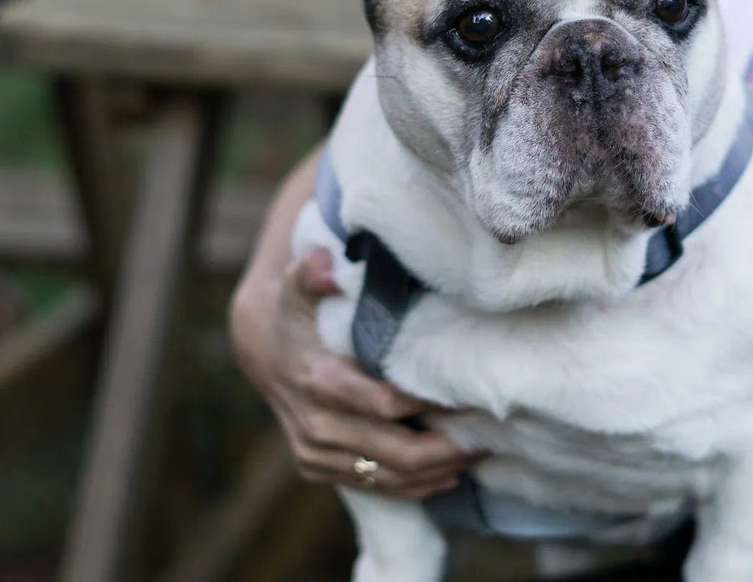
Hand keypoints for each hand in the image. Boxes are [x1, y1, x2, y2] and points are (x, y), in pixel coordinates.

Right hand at [231, 245, 473, 498]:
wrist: (263, 351)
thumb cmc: (297, 314)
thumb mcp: (298, 286)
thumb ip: (311, 274)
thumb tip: (323, 265)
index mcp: (318, 381)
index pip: (386, 404)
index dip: (431, 405)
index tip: (471, 397)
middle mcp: (316, 425)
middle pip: (396, 453)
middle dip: (447, 448)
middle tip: (489, 434)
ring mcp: (315, 452)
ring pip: (389, 478)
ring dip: (438, 471)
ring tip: (478, 453)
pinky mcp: (316, 468)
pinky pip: (373, 487)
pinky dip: (413, 486)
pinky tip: (447, 473)